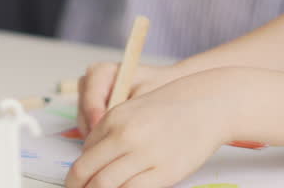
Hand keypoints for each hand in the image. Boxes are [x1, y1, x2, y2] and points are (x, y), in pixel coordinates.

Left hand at [66, 69, 240, 187]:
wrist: (207, 104)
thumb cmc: (169, 109)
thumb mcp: (132, 111)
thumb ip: (109, 134)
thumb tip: (90, 162)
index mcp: (113, 119)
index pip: (83, 155)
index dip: (76, 176)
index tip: (78, 186)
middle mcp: (125, 135)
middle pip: (85, 172)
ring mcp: (145, 154)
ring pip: (104, 185)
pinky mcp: (165, 172)